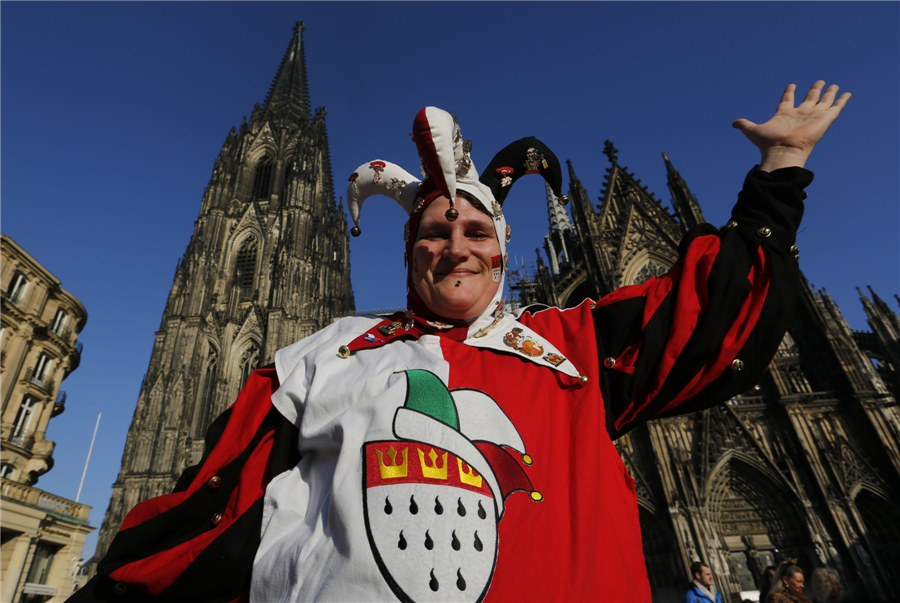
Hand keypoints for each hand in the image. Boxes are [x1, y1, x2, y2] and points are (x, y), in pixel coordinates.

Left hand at [733, 81, 850, 170]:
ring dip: (829, 93)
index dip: (789, 92)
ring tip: (833, 85)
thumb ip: (744, 125)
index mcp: (784, 114)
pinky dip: (842, 101)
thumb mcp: (752, 130)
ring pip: (823, 101)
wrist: (782, 151)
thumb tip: (733, 123)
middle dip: (813, 90)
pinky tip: (847, 93)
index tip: (791, 85)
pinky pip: (836, 108)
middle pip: (809, 99)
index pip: (788, 99)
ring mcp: (813, 117)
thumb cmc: (768, 143)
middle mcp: (800, 114)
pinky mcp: (824, 120)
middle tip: (819, 82)